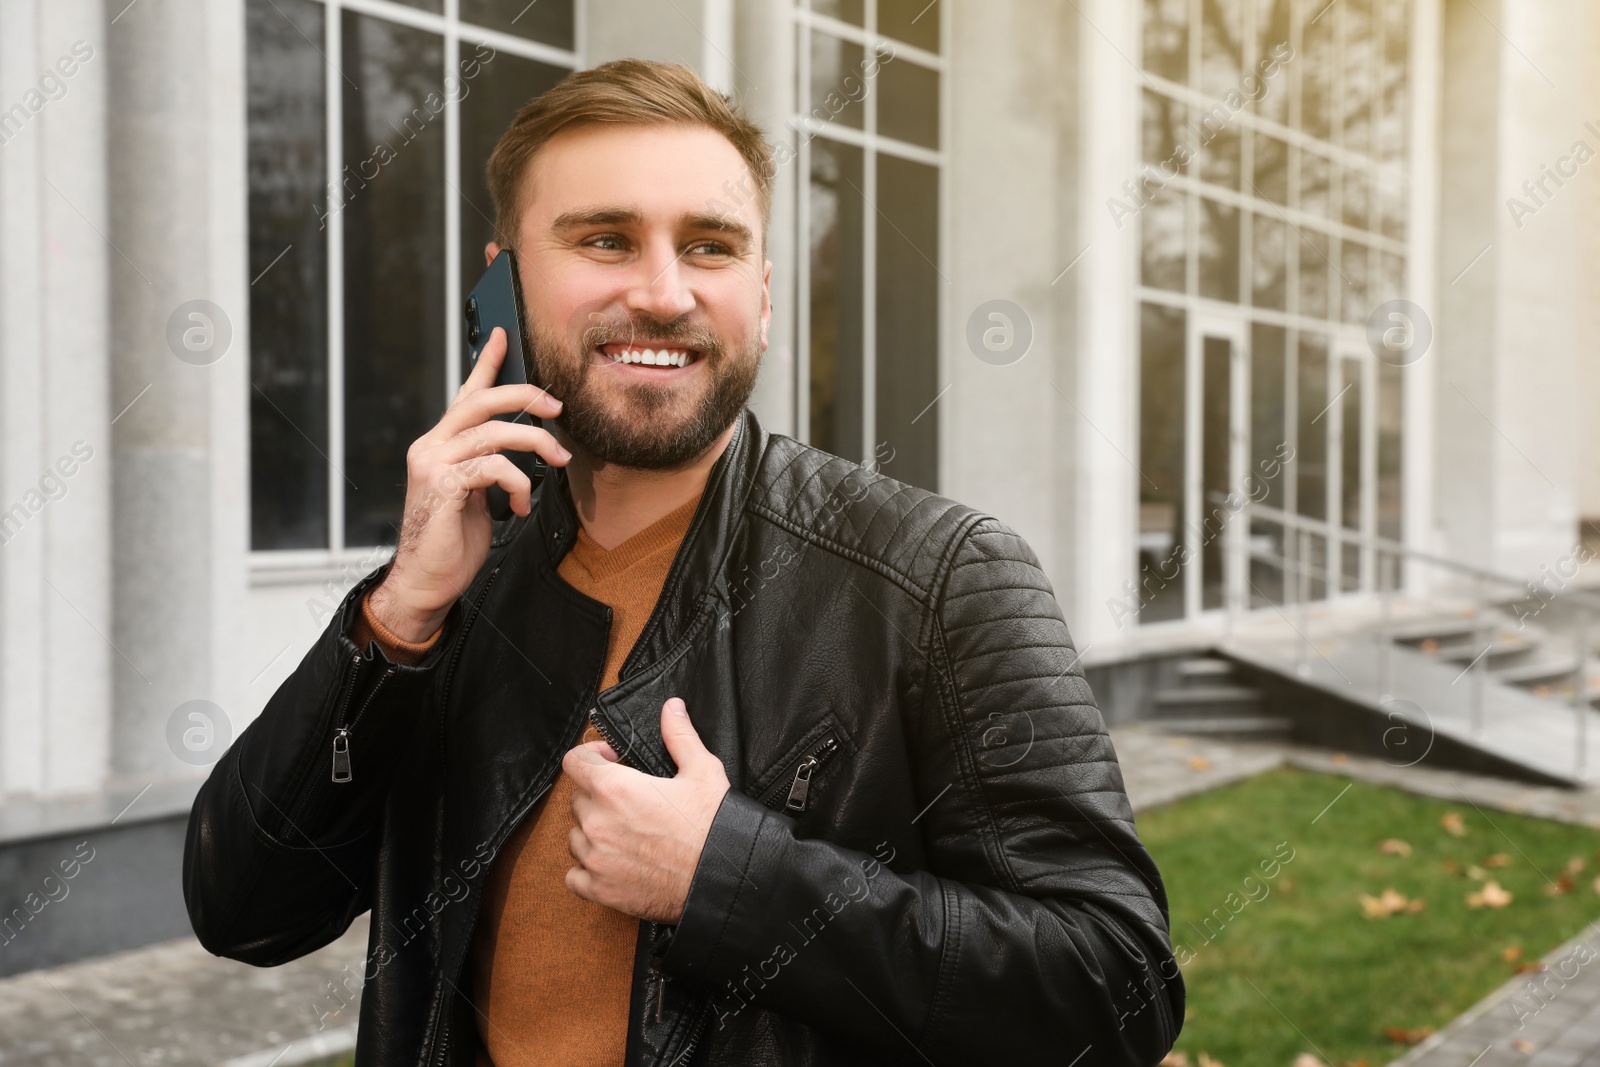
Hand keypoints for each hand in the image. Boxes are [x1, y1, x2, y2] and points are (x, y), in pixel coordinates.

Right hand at [368, 327, 568, 641]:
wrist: (426, 581)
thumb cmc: (452, 542)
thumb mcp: (476, 495)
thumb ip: (488, 466)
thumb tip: (522, 450)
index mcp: (440, 444)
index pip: (464, 393)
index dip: (485, 363)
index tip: (502, 335)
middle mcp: (431, 446)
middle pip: (481, 401)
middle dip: (525, 395)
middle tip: (556, 406)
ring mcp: (433, 464)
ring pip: (494, 431)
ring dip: (537, 443)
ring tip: (559, 459)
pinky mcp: (443, 486)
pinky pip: (493, 466)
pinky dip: (518, 482)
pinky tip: (520, 505)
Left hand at [564, 698, 730, 922]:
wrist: (724, 878)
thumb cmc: (713, 826)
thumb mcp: (702, 770)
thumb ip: (679, 736)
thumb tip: (671, 708)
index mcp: (616, 788)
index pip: (574, 762)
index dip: (591, 756)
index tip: (609, 761)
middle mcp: (598, 822)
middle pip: (577, 799)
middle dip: (597, 795)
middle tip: (626, 800)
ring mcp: (596, 858)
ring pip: (575, 837)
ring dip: (592, 832)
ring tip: (623, 833)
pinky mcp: (600, 889)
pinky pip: (574, 876)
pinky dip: (588, 869)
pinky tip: (612, 863)